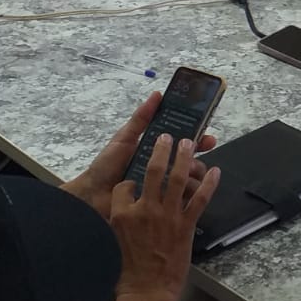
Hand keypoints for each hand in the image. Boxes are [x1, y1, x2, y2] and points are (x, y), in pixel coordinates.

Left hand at [60, 94, 214, 220]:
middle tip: (197, 156)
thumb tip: (157, 95)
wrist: (92, 195)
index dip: (197, 140)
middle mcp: (161, 169)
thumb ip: (141, 119)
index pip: (182, 144)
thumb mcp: (124, 139)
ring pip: (189, 180)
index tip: (207, 138)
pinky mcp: (159, 205)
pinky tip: (186, 191)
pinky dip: (187, 195)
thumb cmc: (106, 166)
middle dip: (198, 158)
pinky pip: (180, 201)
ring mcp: (161, 188)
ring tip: (189, 173)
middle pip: (190, 162)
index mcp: (156, 152)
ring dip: (194, 175)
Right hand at [109, 135, 220, 300]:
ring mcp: (167, 216)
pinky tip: (215, 171)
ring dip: (184, 158)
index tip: (136, 178)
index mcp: (122, 214)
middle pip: (153, 170)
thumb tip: (126, 203)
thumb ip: (120, 218)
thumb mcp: (115, 240)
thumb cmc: (130, 270)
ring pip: (177, 179)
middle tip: (166, 137)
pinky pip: (200, 199)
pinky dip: (209, 184)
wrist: (148, 291)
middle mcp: (145, 210)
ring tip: (188, 143)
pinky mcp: (186, 225)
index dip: (131, 180)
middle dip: (161, 150)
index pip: (125, 185)